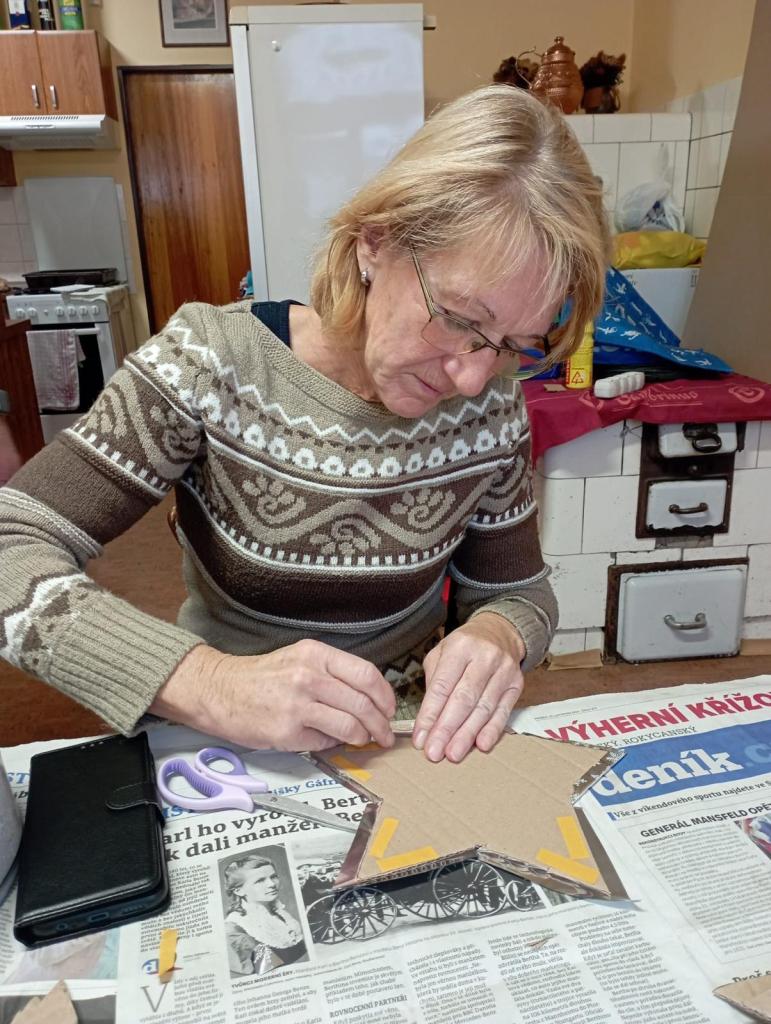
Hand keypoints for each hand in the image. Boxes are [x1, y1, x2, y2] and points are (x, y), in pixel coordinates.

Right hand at [150, 639, 395, 751]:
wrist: (219, 690)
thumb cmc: (261, 677)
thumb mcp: (298, 659)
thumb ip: (332, 672)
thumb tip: (368, 697)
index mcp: (315, 654)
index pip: (366, 674)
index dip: (385, 695)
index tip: (389, 708)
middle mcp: (308, 676)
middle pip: (363, 703)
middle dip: (381, 723)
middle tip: (385, 733)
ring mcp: (297, 704)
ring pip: (350, 725)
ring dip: (364, 737)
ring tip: (364, 740)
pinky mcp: (287, 731)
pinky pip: (325, 741)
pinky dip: (334, 744)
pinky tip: (330, 740)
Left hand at [413, 613, 524, 762]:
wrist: (500, 633)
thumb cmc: (464, 647)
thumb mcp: (442, 652)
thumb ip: (434, 681)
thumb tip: (429, 719)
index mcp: (460, 646)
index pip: (442, 685)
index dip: (430, 714)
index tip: (420, 737)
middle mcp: (485, 657)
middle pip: (463, 699)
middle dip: (447, 729)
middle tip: (434, 752)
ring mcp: (504, 671)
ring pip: (483, 708)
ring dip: (467, 734)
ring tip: (453, 754)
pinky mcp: (516, 685)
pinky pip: (503, 711)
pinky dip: (492, 730)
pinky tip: (480, 745)